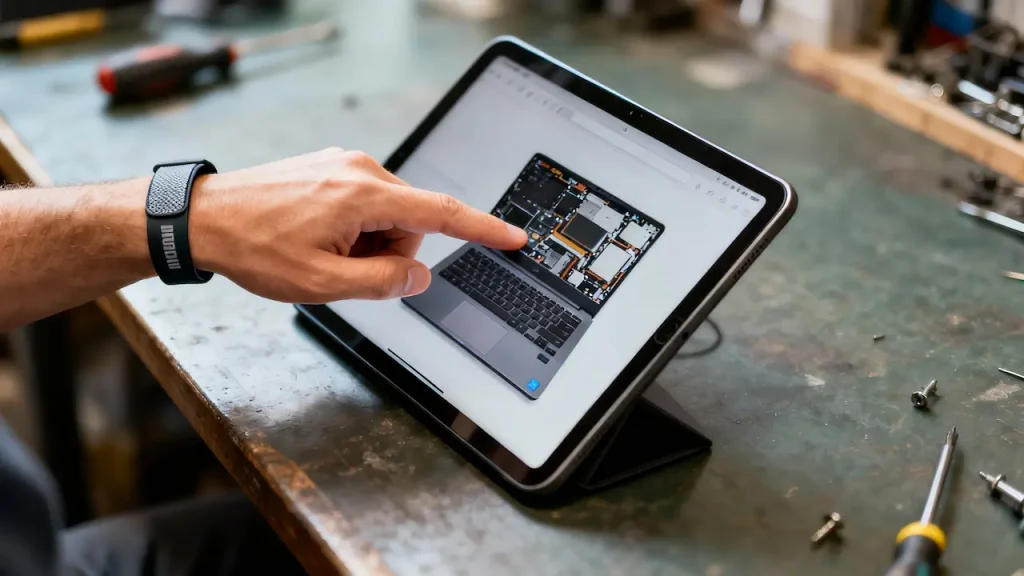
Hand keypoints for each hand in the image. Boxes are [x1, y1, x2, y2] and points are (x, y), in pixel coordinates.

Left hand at [190, 148, 526, 301]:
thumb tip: (418, 275)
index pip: (441, 213)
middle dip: (388, 254)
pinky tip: (315, 237)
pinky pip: (364, 204)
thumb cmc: (253, 246)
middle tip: (340, 269)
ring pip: (387, 216)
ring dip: (367, 243)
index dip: (483, 229)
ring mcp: (343, 164)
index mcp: (363, 194)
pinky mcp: (330, 167)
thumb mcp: (322, 283)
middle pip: (410, 223)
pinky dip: (352, 229)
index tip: (513, 237)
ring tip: (320, 252)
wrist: (202, 218)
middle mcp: (360, 168)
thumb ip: (382, 282)